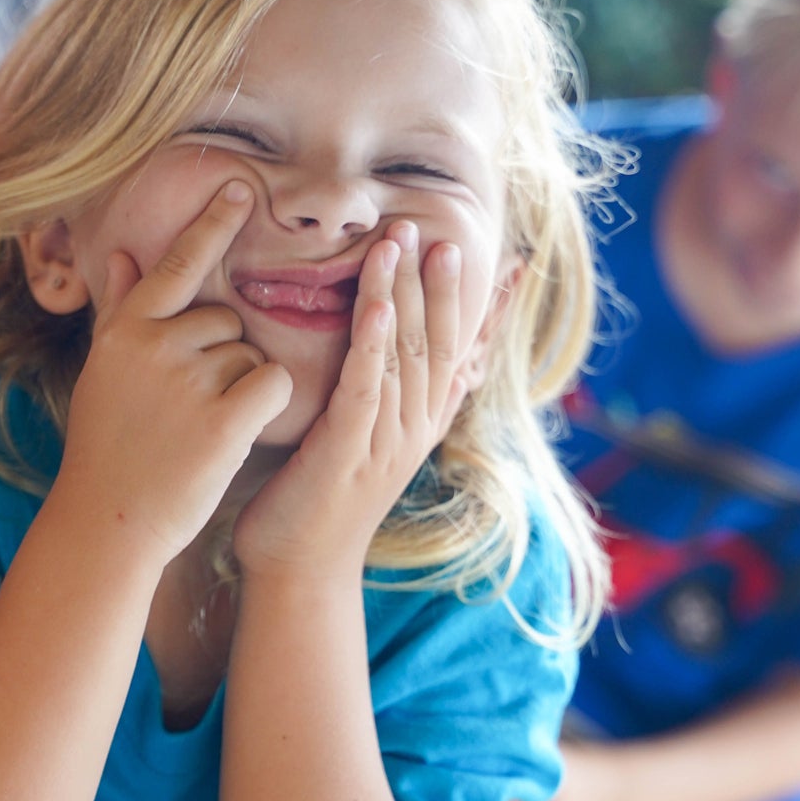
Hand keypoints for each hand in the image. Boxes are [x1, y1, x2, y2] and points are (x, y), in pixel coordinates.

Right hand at [58, 182, 292, 561]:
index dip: (212, 223)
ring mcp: (188, 379)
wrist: (108, 521)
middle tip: (185, 410)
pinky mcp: (223, 418)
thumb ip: (121, 312)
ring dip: (240, 389)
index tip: (242, 185)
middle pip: (226, 320)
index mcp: (124, 330)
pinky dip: (264, 406)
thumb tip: (120, 255)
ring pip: (251, 354)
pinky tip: (231, 434)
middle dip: (222, 357)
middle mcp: (154, 344)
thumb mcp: (103, 373)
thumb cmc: (109, 449)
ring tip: (197, 431)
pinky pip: (272, 383)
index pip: (176, 263)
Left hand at [232, 223, 468, 582]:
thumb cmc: (322, 502)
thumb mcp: (374, 444)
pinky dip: (374, 344)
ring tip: (403, 242)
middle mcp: (413, 430)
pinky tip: (378, 306)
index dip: (478, 304)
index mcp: (422, 425)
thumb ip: (406, 400)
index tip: (500, 258)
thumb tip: (454, 369)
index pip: (460, 352)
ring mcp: (385, 442)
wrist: (299, 571)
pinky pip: (366, 388)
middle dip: (439, 284)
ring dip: (404, 295)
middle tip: (441, 229)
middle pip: (437, 343)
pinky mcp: (347, 452)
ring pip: (404, 356)